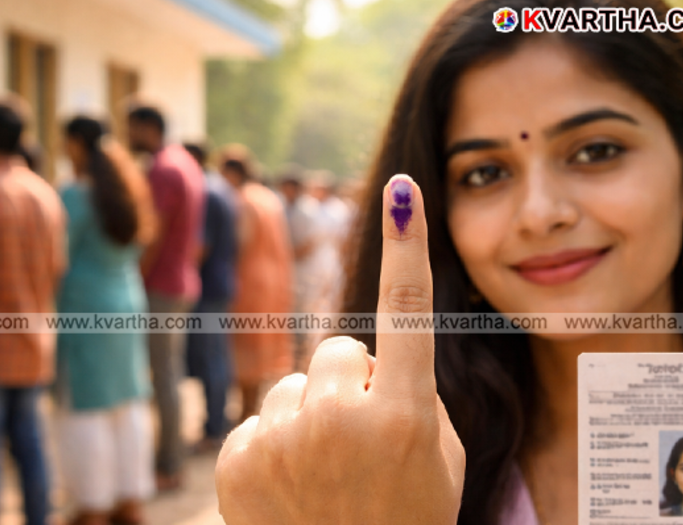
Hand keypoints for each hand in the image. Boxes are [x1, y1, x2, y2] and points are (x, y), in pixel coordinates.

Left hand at [215, 174, 464, 523]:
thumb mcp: (442, 460)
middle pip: (339, 350)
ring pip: (295, 386)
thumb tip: (374, 359)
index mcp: (405, 417)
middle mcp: (341, 420)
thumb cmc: (407, 519)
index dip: (406, 248)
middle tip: (361, 441)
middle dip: (351, 383)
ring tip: (324, 475)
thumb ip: (413, 397)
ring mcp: (284, 441)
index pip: (408, 313)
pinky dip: (276, 446)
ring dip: (311, 416)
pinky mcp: (239, 460)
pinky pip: (261, 420)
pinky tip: (291, 488)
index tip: (402, 190)